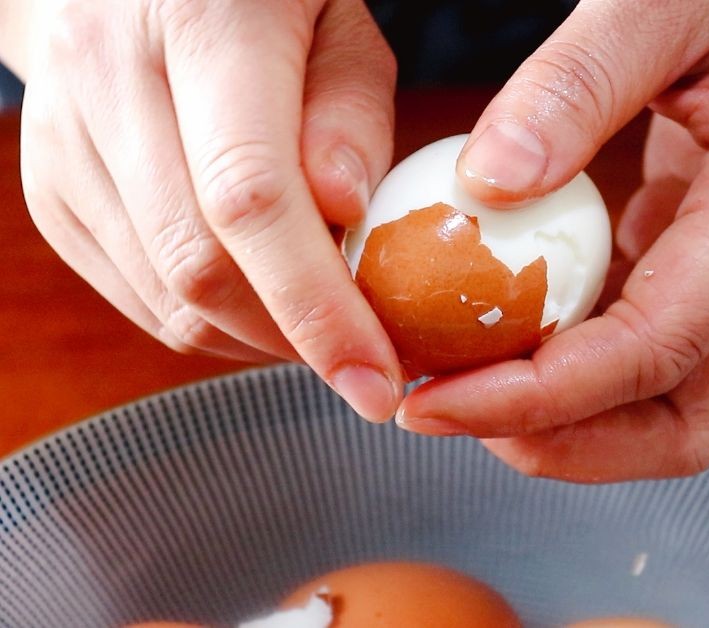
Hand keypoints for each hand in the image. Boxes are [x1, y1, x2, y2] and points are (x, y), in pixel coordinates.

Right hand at [12, 0, 404, 419]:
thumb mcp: (342, 26)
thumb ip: (351, 116)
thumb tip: (345, 216)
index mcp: (201, 19)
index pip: (250, 197)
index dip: (317, 307)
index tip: (378, 382)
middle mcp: (107, 74)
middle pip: (199, 265)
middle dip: (295, 340)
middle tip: (368, 359)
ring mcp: (62, 140)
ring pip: (165, 298)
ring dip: (258, 339)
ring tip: (323, 321)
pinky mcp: (48, 192)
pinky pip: (139, 298)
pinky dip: (213, 325)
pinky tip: (263, 301)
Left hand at [396, 0, 708, 480]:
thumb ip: (576, 84)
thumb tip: (483, 188)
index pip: (660, 349)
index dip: (541, 397)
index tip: (433, 400)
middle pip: (684, 423)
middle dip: (560, 441)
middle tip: (443, 407)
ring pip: (677, 403)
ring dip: (571, 417)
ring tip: (465, 379)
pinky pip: (666, 348)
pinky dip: (587, 362)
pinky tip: (515, 326)